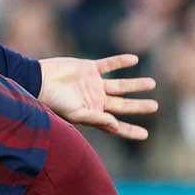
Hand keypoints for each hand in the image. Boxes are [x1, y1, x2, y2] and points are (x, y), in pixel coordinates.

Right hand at [36, 54, 157, 141]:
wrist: (40, 79)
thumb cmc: (55, 101)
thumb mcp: (76, 113)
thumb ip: (96, 118)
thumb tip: (115, 124)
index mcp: (94, 113)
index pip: (116, 125)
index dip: (130, 130)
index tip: (145, 135)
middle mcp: (96, 100)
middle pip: (122, 104)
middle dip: (138, 106)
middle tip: (154, 107)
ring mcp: (94, 84)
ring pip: (120, 85)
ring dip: (135, 84)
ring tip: (152, 83)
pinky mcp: (90, 68)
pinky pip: (109, 64)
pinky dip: (121, 61)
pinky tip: (135, 60)